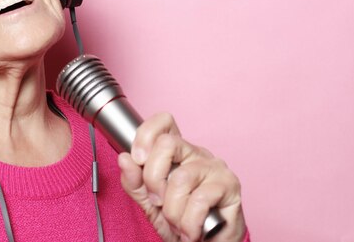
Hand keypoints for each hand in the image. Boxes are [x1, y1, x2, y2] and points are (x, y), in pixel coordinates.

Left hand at [117, 113, 245, 241]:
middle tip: (158, 202)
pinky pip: (199, 199)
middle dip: (153, 179)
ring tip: (178, 224)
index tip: (137, 159)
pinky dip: (189, 222)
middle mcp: (195, 153)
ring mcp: (214, 166)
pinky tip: (191, 230)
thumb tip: (124, 159)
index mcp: (176, 153)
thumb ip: (135, 183)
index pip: (164, 122)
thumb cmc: (181, 222)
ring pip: (181, 178)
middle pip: (167, 144)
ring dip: (173, 210)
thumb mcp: (149, 204)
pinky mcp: (229, 184)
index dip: (146, 134)